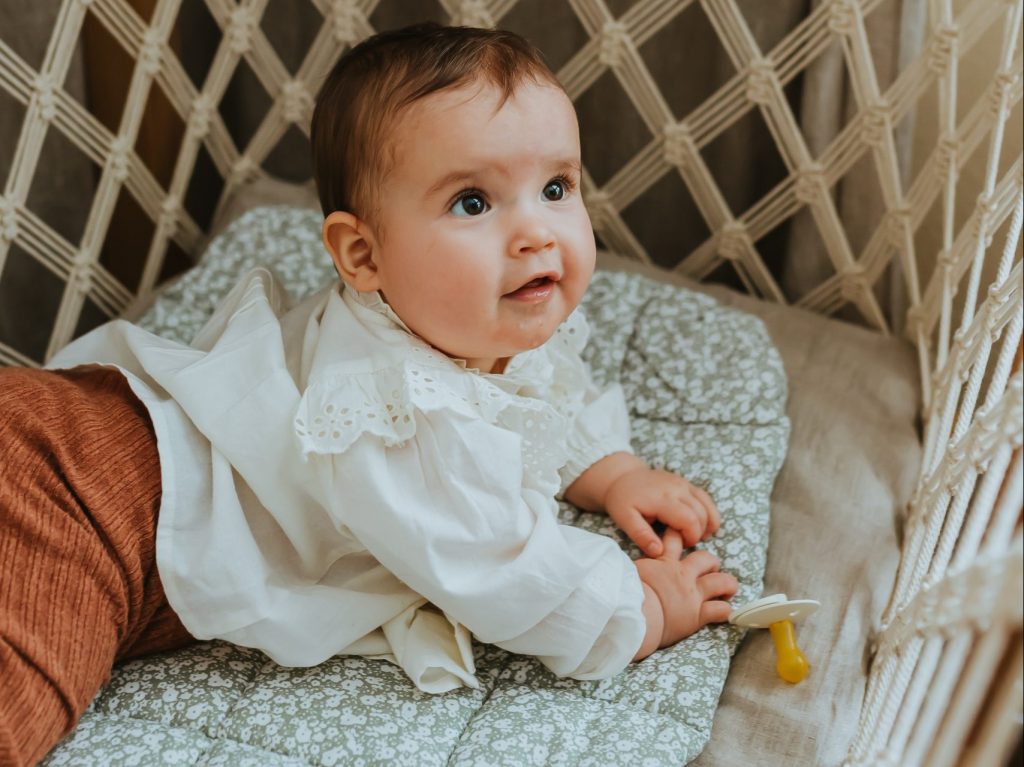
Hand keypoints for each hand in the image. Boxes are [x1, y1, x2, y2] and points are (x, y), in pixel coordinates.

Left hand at [605, 466, 719, 556]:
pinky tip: (702, 526)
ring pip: (707, 506)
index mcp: (663, 499)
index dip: (690, 538)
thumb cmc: (622, 500)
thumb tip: (658, 552)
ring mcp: (684, 483)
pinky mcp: (686, 483)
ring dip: (707, 525)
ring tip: (694, 536)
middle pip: (702, 515)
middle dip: (698, 534)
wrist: (622, 476)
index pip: (690, 521)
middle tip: (683, 543)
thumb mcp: (624, 519)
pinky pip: (706, 499)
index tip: (680, 546)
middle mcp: (677, 488)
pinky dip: (709, 514)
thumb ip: (641, 535)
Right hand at [634, 528, 737, 655]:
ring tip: (728, 588)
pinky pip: (720, 610)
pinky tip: (726, 612)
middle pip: (705, 559)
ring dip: (728, 584)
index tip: (683, 535)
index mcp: (663, 563)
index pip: (674, 541)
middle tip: (710, 567)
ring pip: (721, 582)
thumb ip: (632, 567)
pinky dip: (725, 610)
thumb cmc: (625, 593)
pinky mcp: (698, 615)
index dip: (680, 535)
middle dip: (711, 562)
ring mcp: (693, 594)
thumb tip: (618, 564)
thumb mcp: (626, 572)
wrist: (634, 614)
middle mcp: (682, 575)